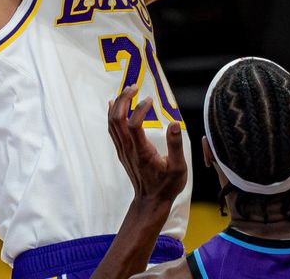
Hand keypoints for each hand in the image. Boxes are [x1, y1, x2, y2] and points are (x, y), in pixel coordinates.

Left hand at [107, 84, 186, 205]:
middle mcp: (129, 149)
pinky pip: (112, 129)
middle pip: (117, 119)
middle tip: (134, 86)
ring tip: (127, 91)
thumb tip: (173, 123)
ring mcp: (123, 150)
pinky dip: (111, 114)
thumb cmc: (166, 186)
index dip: (140, 109)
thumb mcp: (178, 168)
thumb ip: (176, 145)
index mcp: (142, 152)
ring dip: (117, 104)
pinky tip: (113, 105)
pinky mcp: (121, 151)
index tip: (151, 99)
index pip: (134, 125)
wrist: (150, 202)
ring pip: (112, 123)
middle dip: (123, 99)